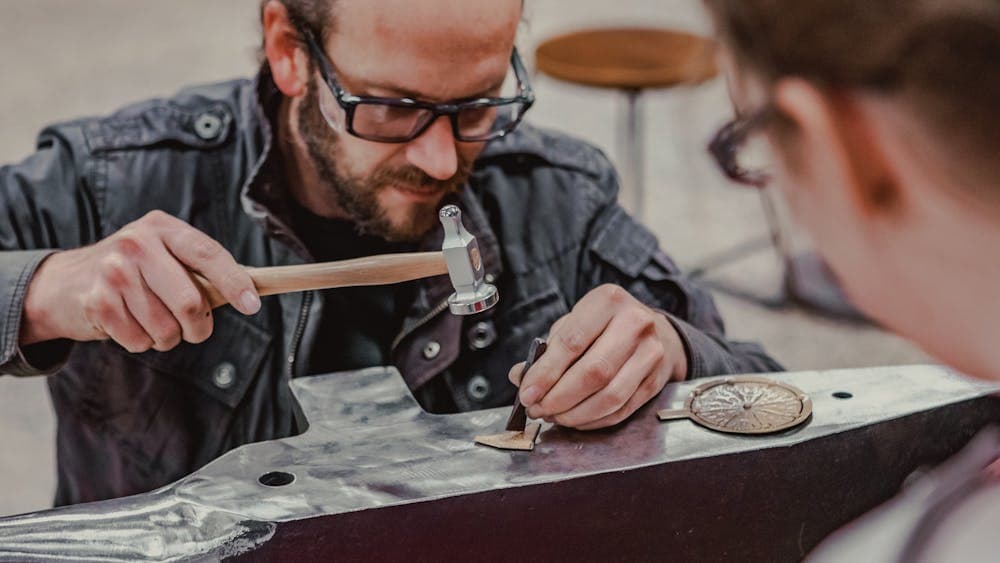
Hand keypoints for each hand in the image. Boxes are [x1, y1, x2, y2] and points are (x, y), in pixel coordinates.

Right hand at [20, 210, 259, 352]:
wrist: (66, 283)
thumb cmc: (133, 272)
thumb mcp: (165, 255)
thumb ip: (202, 270)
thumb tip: (250, 292)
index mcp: (162, 228)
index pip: (209, 255)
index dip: (235, 282)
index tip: (252, 305)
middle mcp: (137, 244)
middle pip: (190, 302)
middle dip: (199, 326)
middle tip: (195, 328)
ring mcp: (113, 272)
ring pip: (166, 329)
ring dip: (169, 337)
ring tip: (154, 322)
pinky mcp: (97, 302)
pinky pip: (141, 341)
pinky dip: (143, 343)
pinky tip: (130, 324)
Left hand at [508, 284, 686, 429]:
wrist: (653, 330)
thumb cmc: (604, 326)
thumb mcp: (573, 323)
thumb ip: (547, 350)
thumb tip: (520, 377)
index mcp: (608, 301)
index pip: (572, 342)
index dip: (545, 373)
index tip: (526, 393)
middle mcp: (635, 323)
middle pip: (593, 372)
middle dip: (558, 398)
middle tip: (537, 410)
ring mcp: (651, 352)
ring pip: (610, 396)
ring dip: (575, 414)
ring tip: (554, 416)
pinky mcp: (657, 379)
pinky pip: (622, 409)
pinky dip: (594, 420)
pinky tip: (576, 419)